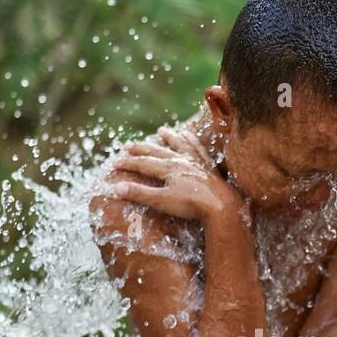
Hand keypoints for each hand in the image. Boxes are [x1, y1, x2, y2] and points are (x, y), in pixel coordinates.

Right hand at [107, 126, 238, 223]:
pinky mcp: (208, 167)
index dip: (128, 163)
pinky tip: (189, 135)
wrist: (221, 206)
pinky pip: (198, 149)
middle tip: (129, 145)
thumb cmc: (190, 205)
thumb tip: (116, 187)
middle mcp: (180, 161)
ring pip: (179, 145)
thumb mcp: (161, 201)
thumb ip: (140, 194)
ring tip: (161, 131)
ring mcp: (195, 162)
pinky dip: (192, 141)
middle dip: (142, 149)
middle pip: (157, 152)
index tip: (115, 163)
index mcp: (168, 169)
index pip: (143, 164)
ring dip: (169, 138)